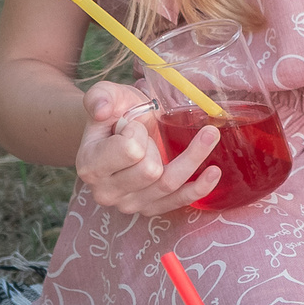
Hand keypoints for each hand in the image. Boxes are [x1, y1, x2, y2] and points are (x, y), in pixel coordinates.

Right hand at [74, 80, 219, 215]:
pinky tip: (214, 172)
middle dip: (155, 146)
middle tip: (148, 135)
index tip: (131, 124)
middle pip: (150, 172)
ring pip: (169, 184)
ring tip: (210, 134)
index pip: (129, 151)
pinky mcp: (151, 208)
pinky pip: (179, 201)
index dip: (136, 133)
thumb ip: (100, 97)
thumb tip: (100, 110)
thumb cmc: (116, 113)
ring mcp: (129, 204)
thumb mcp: (108, 97)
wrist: (121, 132)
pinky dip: (199, 187)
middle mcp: (106, 191)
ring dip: (192, 157)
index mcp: (90, 165)